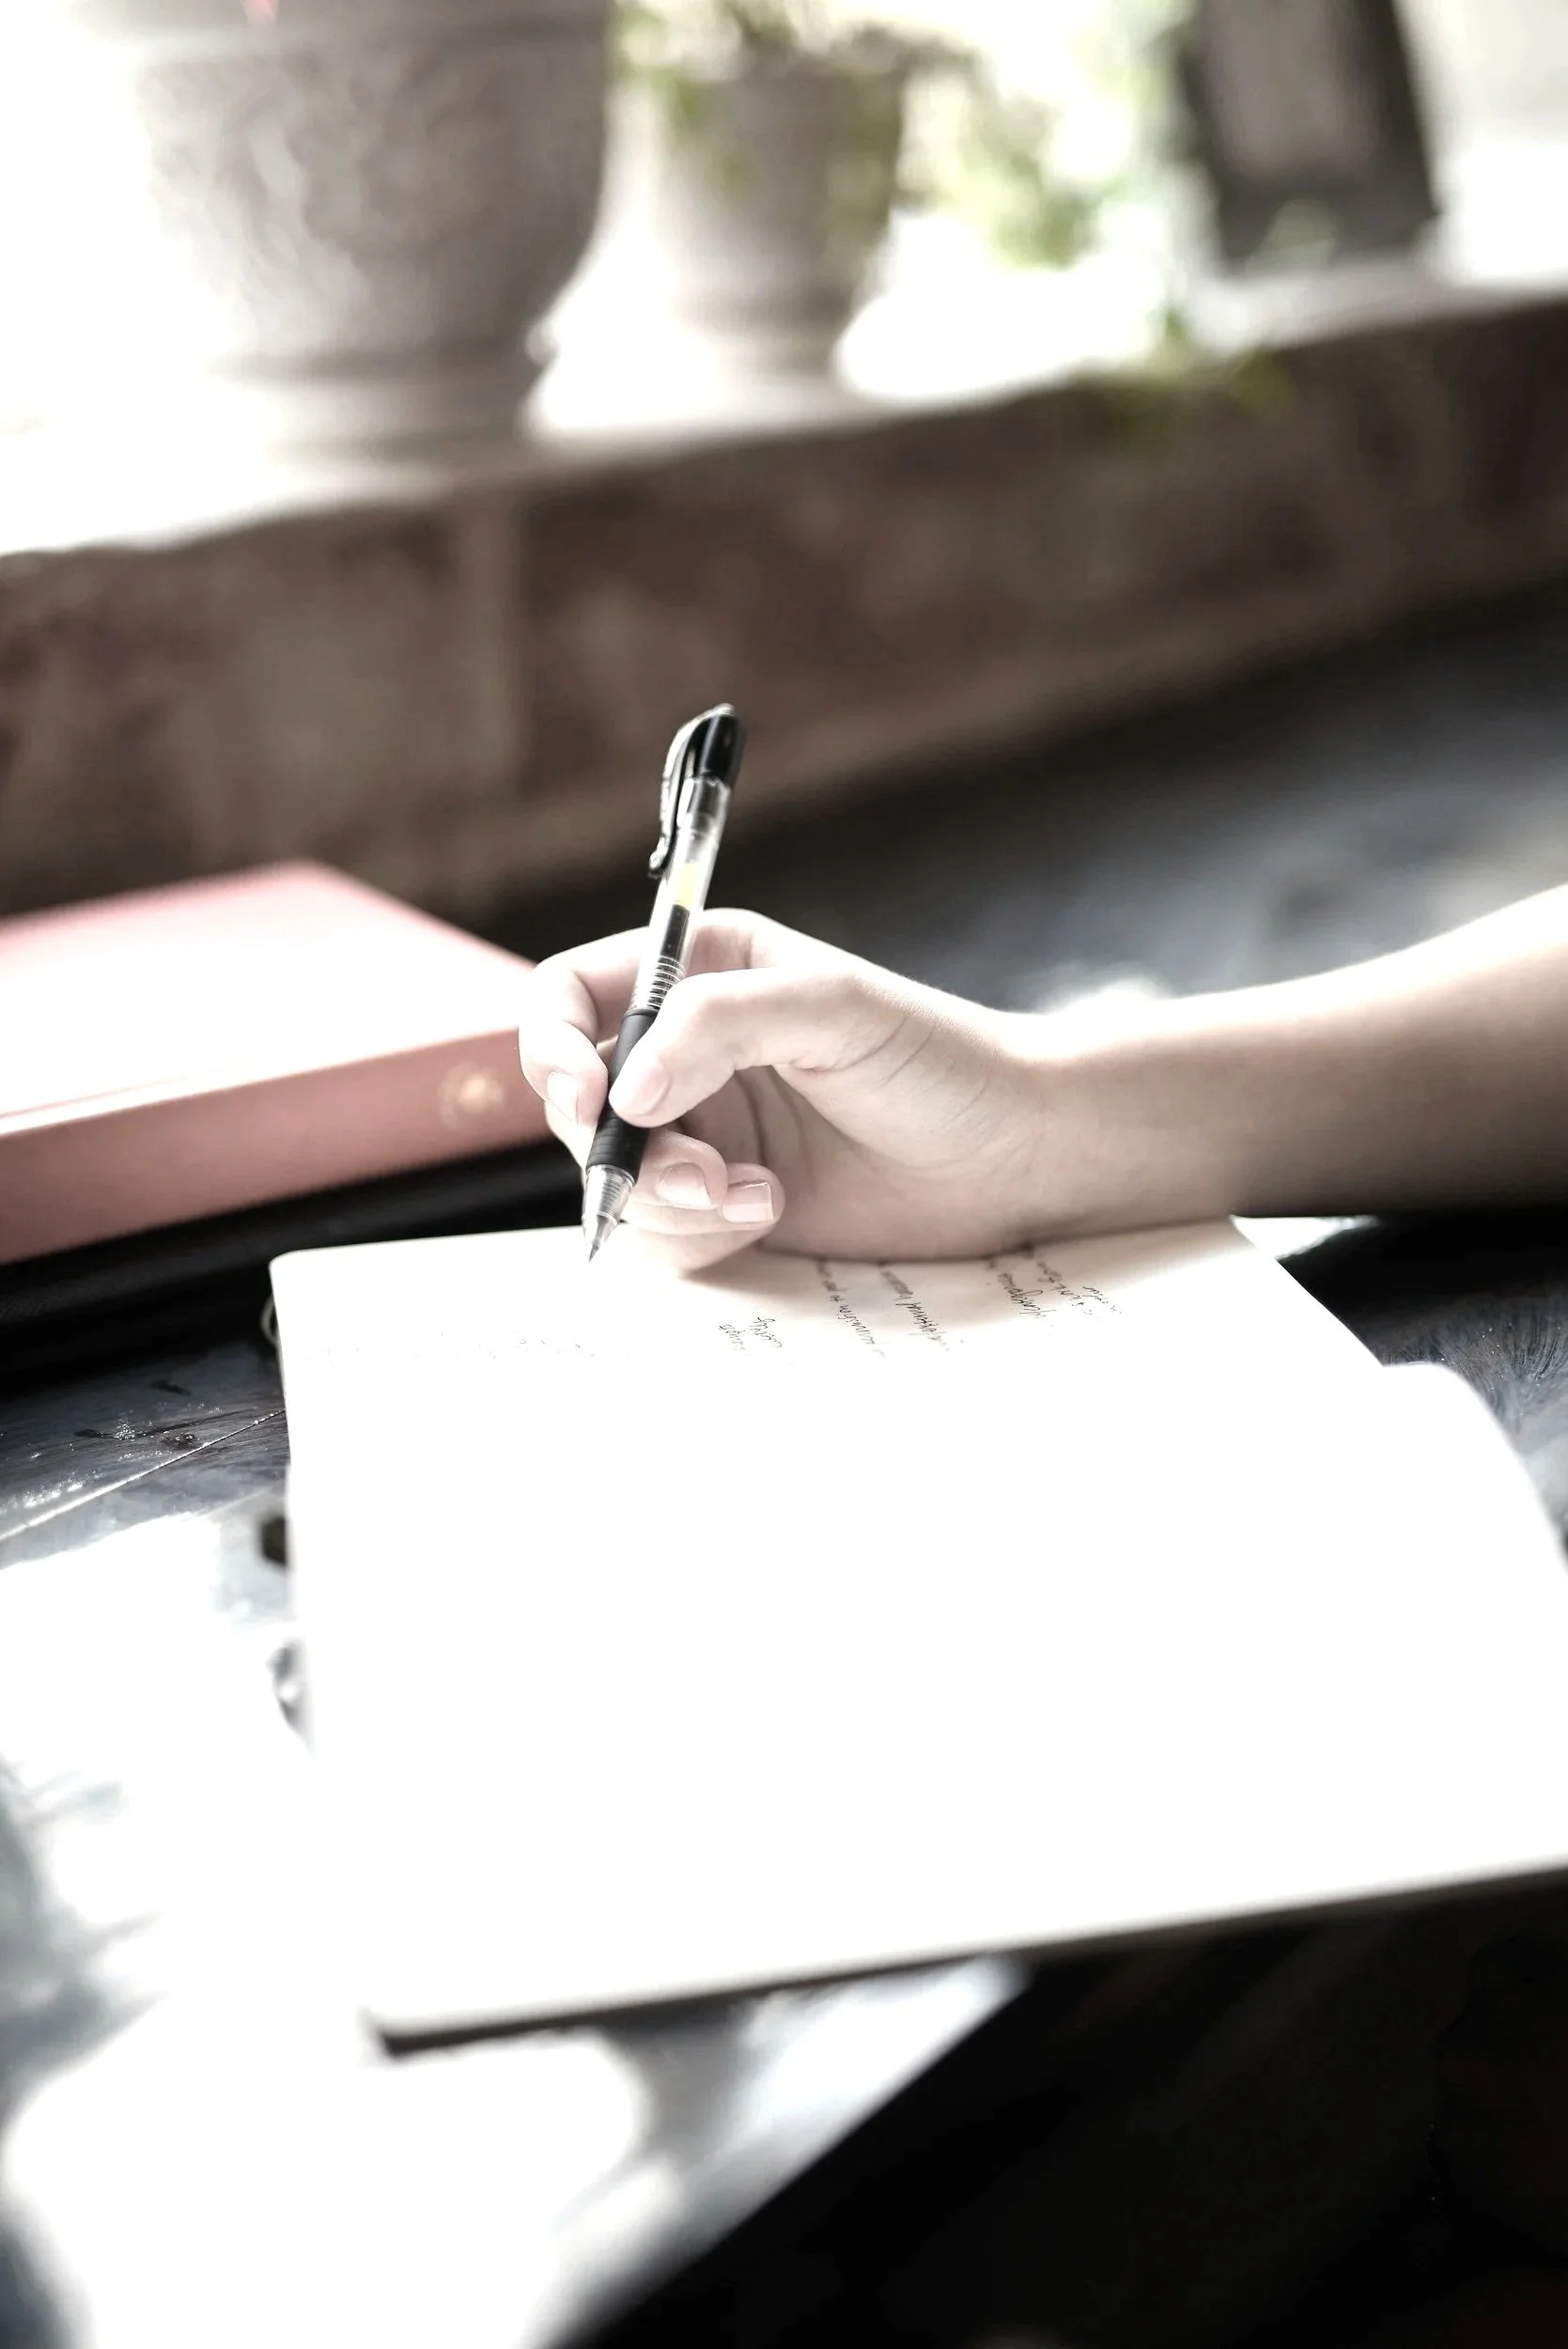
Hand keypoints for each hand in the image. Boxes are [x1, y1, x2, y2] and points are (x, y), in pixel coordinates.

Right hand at [517, 911, 1057, 1269]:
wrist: (1014, 1156)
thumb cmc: (939, 1061)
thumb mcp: (832, 1009)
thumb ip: (718, 1024)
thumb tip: (623, 1093)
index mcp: (700, 972)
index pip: (571, 997)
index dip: (552, 1045)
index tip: (588, 1099)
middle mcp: (685, 1051)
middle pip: (576, 1101)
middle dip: (621, 1148)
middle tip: (697, 1171)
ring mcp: (703, 1133)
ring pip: (613, 1179)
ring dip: (665, 1200)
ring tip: (749, 1196)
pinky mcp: (724, 1206)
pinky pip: (659, 1235)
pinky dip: (699, 1235)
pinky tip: (769, 1212)